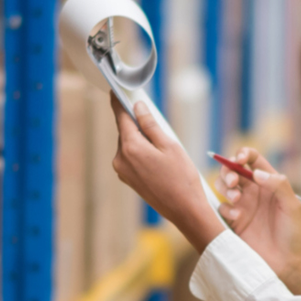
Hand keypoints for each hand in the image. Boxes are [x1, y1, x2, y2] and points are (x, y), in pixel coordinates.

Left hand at [109, 98, 225, 252]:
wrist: (185, 210)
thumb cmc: (181, 177)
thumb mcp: (169, 145)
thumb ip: (150, 124)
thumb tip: (138, 108)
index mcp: (130, 147)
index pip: (120, 118)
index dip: (118, 102)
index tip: (116, 91)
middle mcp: (121, 159)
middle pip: (125, 131)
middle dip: (137, 124)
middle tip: (155, 120)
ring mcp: (122, 171)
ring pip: (129, 145)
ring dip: (141, 139)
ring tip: (163, 146)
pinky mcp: (128, 180)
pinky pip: (131, 157)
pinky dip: (141, 152)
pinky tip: (158, 158)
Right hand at [217, 148, 300, 293]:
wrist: (287, 263)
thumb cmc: (294, 234)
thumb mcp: (292, 205)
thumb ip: (278, 184)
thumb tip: (256, 172)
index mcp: (269, 183)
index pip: (252, 160)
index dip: (243, 154)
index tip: (239, 159)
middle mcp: (254, 192)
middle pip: (233, 170)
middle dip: (228, 170)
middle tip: (234, 182)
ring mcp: (242, 206)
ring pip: (224, 185)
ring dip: (225, 186)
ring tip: (236, 198)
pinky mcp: (233, 222)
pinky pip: (222, 208)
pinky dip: (226, 209)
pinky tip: (237, 218)